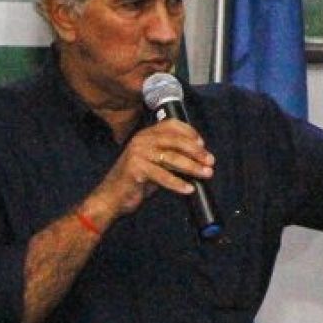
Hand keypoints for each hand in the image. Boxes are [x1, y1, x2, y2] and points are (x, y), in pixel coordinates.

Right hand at [82, 120, 215, 223]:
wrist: (111, 198)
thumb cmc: (137, 181)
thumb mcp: (156, 163)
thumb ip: (172, 155)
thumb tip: (201, 157)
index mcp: (146, 134)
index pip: (171, 124)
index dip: (190, 132)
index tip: (203, 144)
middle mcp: (141, 140)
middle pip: (176, 140)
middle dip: (197, 151)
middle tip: (211, 161)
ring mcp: (137, 153)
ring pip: (172, 157)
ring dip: (193, 167)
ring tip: (206, 174)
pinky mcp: (135, 169)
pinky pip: (162, 175)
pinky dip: (178, 183)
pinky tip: (189, 189)